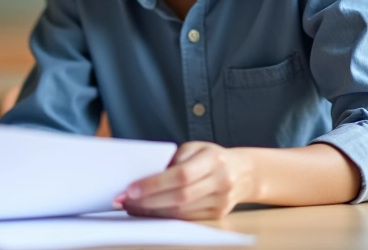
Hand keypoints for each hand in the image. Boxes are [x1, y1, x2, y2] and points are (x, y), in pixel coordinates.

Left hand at [117, 141, 254, 219]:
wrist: (244, 172)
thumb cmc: (211, 157)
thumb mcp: (195, 148)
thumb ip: (174, 160)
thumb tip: (145, 176)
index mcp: (214, 160)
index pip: (181, 175)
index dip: (155, 184)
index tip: (131, 189)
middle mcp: (221, 182)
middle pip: (180, 196)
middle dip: (148, 201)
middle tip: (124, 201)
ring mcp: (221, 201)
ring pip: (182, 212)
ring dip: (153, 211)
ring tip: (131, 207)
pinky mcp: (217, 215)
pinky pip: (187, 219)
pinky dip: (165, 217)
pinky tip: (149, 212)